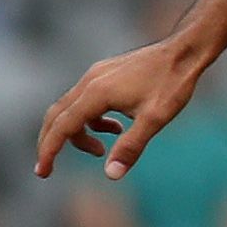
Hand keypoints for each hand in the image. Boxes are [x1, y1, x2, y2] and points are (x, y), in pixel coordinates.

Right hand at [35, 40, 204, 179]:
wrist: (184, 51)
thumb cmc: (172, 83)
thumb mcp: (154, 119)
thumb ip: (130, 147)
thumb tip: (111, 175)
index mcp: (97, 93)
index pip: (63, 126)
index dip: (49, 150)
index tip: (42, 172)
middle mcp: (90, 81)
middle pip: (57, 115)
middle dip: (52, 142)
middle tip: (49, 168)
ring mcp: (96, 75)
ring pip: (72, 108)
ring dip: (79, 133)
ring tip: (101, 150)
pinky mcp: (104, 74)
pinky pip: (85, 100)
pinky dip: (91, 120)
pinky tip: (116, 129)